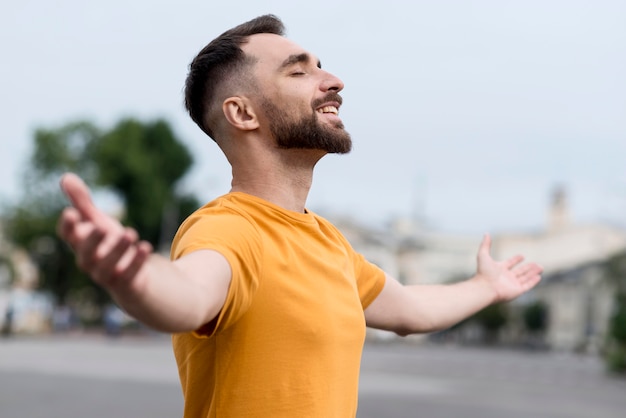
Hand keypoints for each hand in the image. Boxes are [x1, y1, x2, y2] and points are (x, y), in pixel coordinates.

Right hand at [57, 173, 152, 289]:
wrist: (131, 277)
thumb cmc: (109, 245)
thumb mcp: (97, 222)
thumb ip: (82, 203)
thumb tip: (65, 177)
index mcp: (81, 245)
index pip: (68, 237)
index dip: (68, 226)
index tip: (71, 212)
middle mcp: (90, 262)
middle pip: (85, 255)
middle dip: (92, 241)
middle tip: (101, 227)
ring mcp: (107, 275)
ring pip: (107, 267)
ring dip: (118, 250)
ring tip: (130, 233)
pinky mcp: (126, 284)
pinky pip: (130, 275)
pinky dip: (137, 262)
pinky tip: (146, 247)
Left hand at [476, 234, 542, 302]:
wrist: (485, 288)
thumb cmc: (483, 272)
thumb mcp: (483, 255)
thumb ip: (485, 244)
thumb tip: (486, 233)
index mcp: (499, 269)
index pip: (509, 263)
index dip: (515, 259)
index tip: (522, 256)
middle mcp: (506, 277)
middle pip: (520, 271)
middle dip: (528, 267)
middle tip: (536, 264)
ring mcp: (512, 284)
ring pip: (525, 278)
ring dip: (533, 273)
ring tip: (541, 267)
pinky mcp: (517, 291)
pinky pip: (527, 286)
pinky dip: (533, 281)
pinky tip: (539, 276)